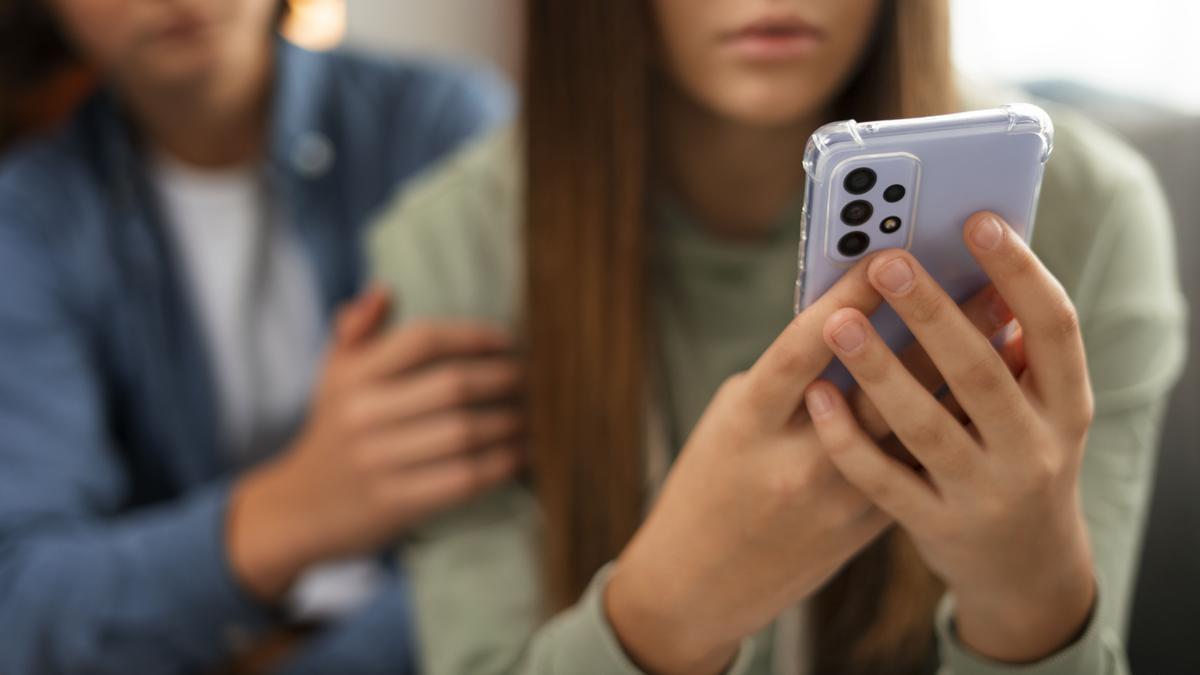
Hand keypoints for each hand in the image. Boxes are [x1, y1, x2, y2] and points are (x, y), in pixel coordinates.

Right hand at [227, 287, 523, 599]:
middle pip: (453, 386)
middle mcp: (363, 415)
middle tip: (532, 380)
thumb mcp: (333, 374)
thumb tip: (385, 290)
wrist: (299, 509)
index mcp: (352, 376)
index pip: (422, 339)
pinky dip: (500, 465)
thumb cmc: (334, 429)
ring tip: (533, 416)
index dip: (473, 336)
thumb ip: (357, 329)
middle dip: (504, 379)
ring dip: (510, 423)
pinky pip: (463, 478)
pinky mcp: (396, 503)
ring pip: (464, 433)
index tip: (508, 341)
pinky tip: (520, 454)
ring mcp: (379, 461)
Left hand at [805, 212, 1095, 662]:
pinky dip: (848, 437)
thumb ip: (1012, 355)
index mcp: (1067, 408)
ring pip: (925, 427)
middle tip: (887, 261)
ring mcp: (984, 495)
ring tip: (839, 320)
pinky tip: (818, 393)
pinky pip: (883, 480)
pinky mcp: (935, 527)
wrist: (1027, 572)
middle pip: (980, 373)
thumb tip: (966, 271)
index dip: (1021, 273)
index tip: (979, 221)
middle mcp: (1034, 452)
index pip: (1056, 329)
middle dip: (932, 313)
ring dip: (879, 369)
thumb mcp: (1041, 412)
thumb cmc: (1019, 461)